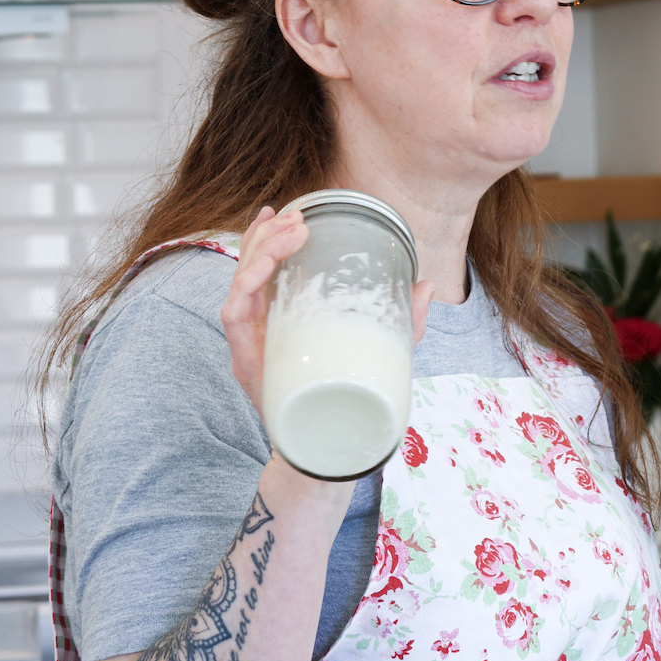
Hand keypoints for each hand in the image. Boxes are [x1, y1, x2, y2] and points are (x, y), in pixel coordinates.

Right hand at [222, 205, 435, 417]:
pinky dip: (243, 290)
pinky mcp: (246, 362)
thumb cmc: (345, 396)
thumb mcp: (378, 350)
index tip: (286, 211)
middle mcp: (259, 325)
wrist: (327, 449)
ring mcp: (250, 342)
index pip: (265, 266)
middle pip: (250, 267)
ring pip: (241, 284)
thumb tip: (427, 285)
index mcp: (280, 316)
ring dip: (259, 252)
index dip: (268, 235)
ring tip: (288, 233)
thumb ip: (403, 321)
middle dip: (269, 235)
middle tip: (296, 220)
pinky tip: (261, 271)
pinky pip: (233, 317)